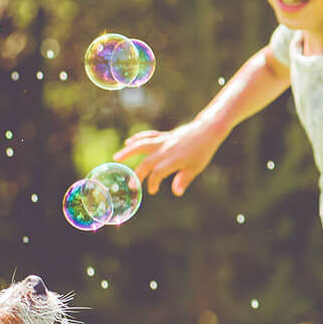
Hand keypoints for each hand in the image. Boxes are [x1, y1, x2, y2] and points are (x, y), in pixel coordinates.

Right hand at [114, 116, 228, 195]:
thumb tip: (176, 192)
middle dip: (137, 174)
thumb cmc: (202, 152)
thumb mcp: (195, 168)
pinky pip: (148, 136)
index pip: (158, 173)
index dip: (153, 183)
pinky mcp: (164, 136)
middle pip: (147, 162)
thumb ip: (184, 180)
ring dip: (128, 152)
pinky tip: (128, 142)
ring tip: (116, 158)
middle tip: (130, 185)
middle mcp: (166, 150)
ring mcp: (163, 141)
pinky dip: (138, 138)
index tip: (153, 190)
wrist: (206, 131)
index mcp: (174, 159)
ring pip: (142, 145)